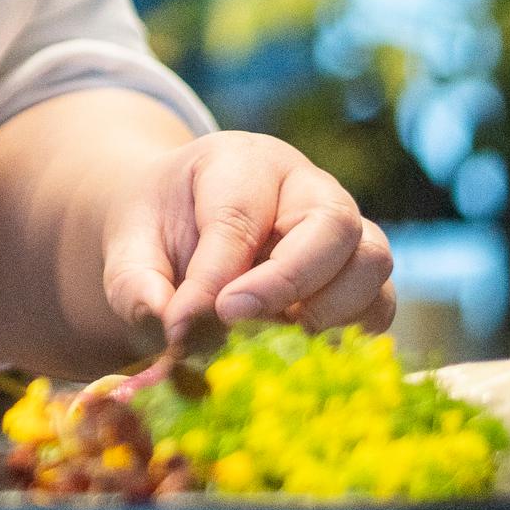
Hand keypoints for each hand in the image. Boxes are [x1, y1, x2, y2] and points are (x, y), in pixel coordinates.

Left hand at [98, 132, 394, 357]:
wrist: (181, 229)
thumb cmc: (159, 235)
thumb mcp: (129, 251)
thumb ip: (140, 289)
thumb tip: (179, 336)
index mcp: (240, 162)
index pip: (240, 216)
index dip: (220, 273)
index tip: (196, 317)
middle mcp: (305, 186)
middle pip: (331, 224)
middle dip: (289, 281)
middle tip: (238, 321)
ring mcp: (343, 227)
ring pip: (371, 260)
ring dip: (330, 309)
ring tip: (274, 337)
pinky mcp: (359, 273)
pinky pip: (380, 302)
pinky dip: (351, 332)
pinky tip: (303, 348)